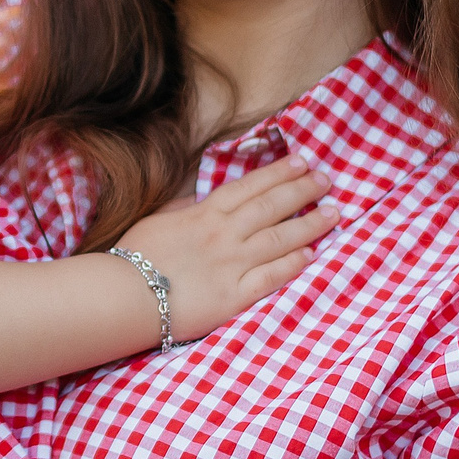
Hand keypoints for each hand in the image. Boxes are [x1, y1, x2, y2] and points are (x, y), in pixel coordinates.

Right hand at [113, 155, 337, 340]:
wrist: (125, 296)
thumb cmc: (134, 258)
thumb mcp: (157, 220)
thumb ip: (184, 208)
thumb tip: (201, 199)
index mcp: (205, 214)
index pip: (250, 187)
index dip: (278, 173)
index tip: (302, 161)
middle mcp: (224, 235)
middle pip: (271, 207)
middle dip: (302, 190)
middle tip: (327, 180)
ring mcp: (232, 265)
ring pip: (280, 239)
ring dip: (310, 224)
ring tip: (334, 213)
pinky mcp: (233, 296)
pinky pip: (271, 277)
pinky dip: (293, 264)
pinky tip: (312, 255)